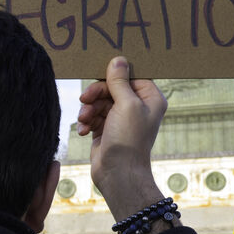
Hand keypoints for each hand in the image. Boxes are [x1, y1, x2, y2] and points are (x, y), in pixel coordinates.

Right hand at [76, 56, 167, 220]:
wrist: (117, 173)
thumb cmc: (128, 139)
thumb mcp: (126, 104)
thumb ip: (119, 81)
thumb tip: (118, 59)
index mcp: (150, 99)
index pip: (132, 76)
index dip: (115, 76)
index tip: (100, 76)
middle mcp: (138, 108)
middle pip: (112, 88)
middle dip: (96, 94)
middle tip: (85, 99)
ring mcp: (121, 119)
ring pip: (100, 102)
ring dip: (89, 109)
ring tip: (84, 120)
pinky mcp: (106, 130)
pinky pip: (93, 117)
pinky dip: (86, 122)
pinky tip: (83, 131)